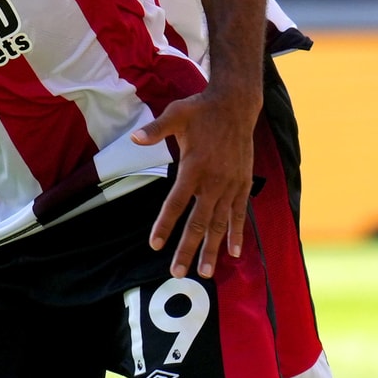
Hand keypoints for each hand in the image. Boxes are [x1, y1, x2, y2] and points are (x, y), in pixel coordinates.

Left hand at [132, 85, 257, 278]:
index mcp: (194, 167)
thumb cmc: (201, 110)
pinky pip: (240, 213)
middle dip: (187, 249)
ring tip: (205, 272)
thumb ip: (156, 130)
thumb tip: (134, 139)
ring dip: (212, 249)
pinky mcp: (243, 184)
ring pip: (220, 224)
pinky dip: (237, 233)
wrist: (236, 104)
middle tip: (177, 272)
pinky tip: (234, 252)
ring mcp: (230, 185)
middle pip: (198, 222)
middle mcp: (213, 181)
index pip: (175, 203)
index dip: (165, 225)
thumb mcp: (176, 114)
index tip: (155, 245)